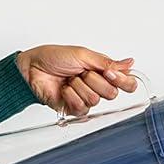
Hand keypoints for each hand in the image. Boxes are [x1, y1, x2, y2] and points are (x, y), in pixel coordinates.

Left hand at [15, 45, 137, 117]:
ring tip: (70, 79)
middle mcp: (97, 86)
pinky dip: (71, 95)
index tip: (110, 73)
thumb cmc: (55, 57)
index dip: (123, 81)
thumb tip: (129, 63)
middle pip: (112, 93)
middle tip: (82, 72)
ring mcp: (86, 98)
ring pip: (95, 99)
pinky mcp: (74, 109)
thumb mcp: (83, 55)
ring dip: (80, 86)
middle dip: (95, 80)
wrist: (33, 68)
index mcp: (103, 72)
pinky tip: (64, 89)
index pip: (127, 83)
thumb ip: (107, 63)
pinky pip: (81, 107)